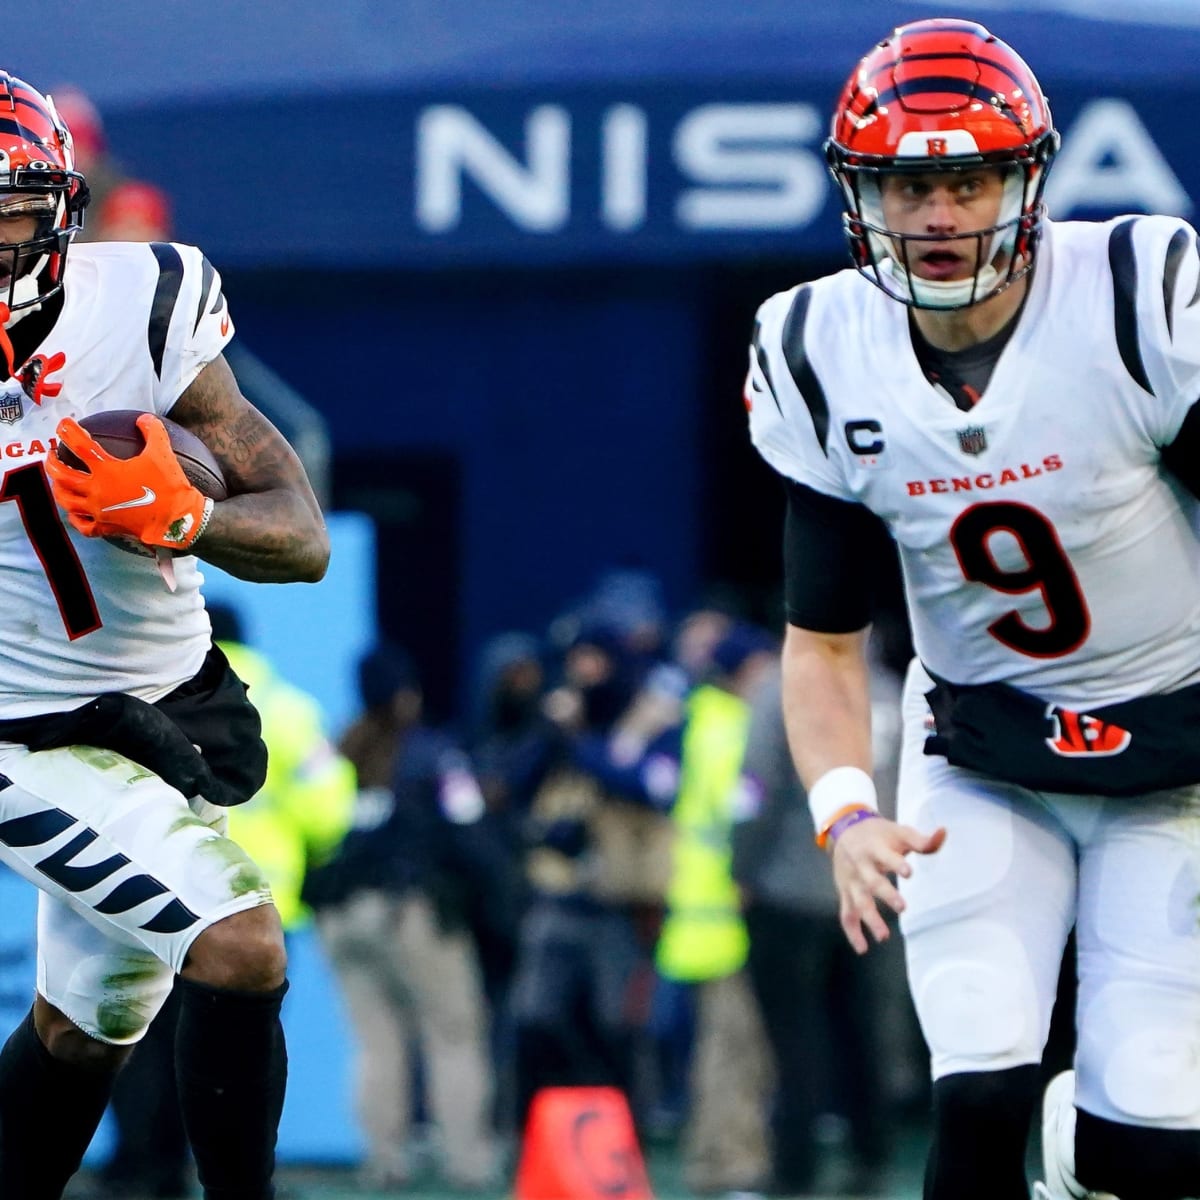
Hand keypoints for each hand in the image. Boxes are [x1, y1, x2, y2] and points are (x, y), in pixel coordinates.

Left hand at [47, 414, 209, 549]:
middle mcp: (97, 490)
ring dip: (57, 489)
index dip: (68, 431)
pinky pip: (83, 525)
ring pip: (66, 500)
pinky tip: (74, 514)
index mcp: (107, 470)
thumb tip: (144, 419)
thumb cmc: (168, 486)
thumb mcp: (162, 452)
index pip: (79, 445)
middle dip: (52, 463)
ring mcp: (99, 510)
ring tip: (57, 482)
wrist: (177, 519)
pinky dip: (75, 519)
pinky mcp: (107, 526)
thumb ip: (152, 431)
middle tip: (52, 455)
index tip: (64, 424)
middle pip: (62, 475)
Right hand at [830, 815, 945, 953]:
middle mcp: (860, 865)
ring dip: (869, 919)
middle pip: (872, 882)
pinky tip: (862, 948)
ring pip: (858, 902)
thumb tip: (943, 833)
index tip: (908, 872)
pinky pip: (846, 914)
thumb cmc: (878, 834)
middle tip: (903, 907)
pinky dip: (852, 932)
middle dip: (886, 894)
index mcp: (874, 847)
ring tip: (884, 937)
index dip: (895, 863)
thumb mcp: (899, 831)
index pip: (884, 855)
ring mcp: (851, 881)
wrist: (844, 829)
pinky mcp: (845, 893)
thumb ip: (921, 840)